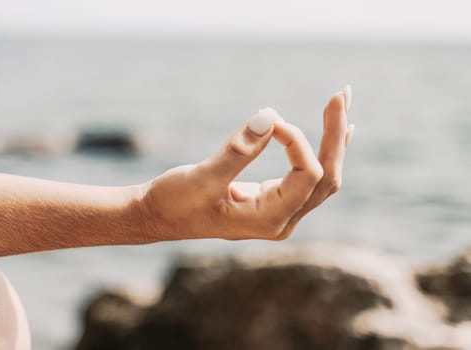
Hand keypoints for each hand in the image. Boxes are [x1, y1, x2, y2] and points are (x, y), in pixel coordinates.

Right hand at [140, 87, 354, 240]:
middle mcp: (281, 221)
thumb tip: (270, 115)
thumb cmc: (174, 202)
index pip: (306, 175)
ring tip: (340, 103)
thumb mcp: (203, 177)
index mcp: (268, 220)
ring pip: (322, 178)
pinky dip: (321, 151)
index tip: (268, 121)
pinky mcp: (272, 201)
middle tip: (340, 93)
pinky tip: (336, 133)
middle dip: (335, 135)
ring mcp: (279, 213)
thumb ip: (238, 150)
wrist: (157, 217)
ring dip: (333, 140)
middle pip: (326, 177)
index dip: (296, 140)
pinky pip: (308, 178)